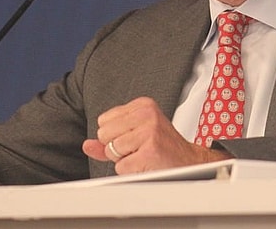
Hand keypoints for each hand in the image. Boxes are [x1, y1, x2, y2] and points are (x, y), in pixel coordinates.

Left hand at [82, 97, 231, 174]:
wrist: (189, 161)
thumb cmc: (162, 147)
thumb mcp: (136, 135)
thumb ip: (110, 139)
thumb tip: (87, 145)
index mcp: (143, 105)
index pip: (104, 120)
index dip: (114, 135)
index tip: (134, 137)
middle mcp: (147, 114)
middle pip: (104, 134)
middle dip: (116, 147)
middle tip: (138, 148)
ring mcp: (149, 132)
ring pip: (112, 150)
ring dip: (124, 159)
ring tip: (143, 155)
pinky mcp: (150, 151)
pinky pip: (121, 166)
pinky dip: (131, 170)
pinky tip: (147, 163)